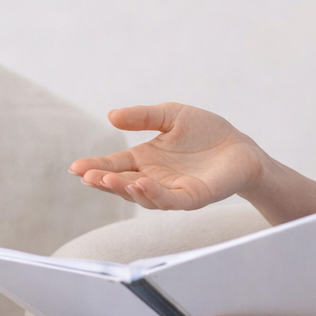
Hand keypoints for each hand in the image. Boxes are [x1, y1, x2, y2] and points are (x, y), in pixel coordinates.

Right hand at [71, 104, 267, 209]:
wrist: (240, 146)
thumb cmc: (205, 131)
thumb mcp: (170, 115)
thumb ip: (143, 116)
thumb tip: (111, 116)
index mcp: (145, 160)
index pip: (115, 166)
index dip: (95, 168)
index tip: (75, 168)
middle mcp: (154, 179)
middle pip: (123, 183)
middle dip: (103, 181)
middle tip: (85, 176)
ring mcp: (171, 191)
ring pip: (142, 196)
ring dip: (124, 189)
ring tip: (106, 180)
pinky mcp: (192, 197)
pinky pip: (170, 200)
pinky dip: (153, 194)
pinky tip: (141, 184)